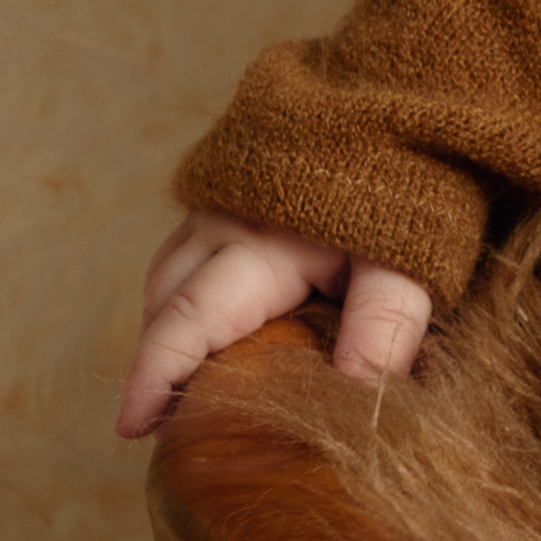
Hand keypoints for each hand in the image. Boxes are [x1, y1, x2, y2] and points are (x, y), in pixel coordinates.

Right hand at [114, 210, 436, 436]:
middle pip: (164, 305)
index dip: (155, 375)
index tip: (130, 426)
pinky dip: (186, 303)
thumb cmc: (409, 190)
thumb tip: (357, 397)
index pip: (189, 319)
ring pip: (169, 282)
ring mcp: (220, 209)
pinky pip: (187, 262)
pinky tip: (217, 335)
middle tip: (164, 427)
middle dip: (156, 365)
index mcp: (258, 244)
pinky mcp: (230, 203)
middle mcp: (222, 224)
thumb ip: (386, 325)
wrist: (410, 113)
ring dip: (169, 334)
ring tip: (188, 389)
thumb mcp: (408, 262)